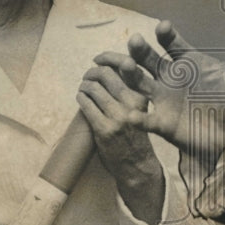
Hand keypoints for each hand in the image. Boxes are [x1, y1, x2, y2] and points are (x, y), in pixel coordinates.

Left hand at [77, 65, 164, 224]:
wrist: (138, 165)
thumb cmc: (137, 135)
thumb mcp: (140, 109)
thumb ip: (128, 92)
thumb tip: (108, 70)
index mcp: (143, 96)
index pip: (125, 67)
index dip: (108, 59)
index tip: (99, 60)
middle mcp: (132, 104)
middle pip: (106, 75)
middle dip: (92, 72)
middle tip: (88, 75)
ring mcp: (117, 116)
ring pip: (93, 88)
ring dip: (84, 85)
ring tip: (83, 87)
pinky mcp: (103, 128)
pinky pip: (86, 105)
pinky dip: (81, 97)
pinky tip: (81, 98)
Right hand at [93, 12, 224, 171]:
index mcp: (186, 62)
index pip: (172, 43)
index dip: (166, 34)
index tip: (164, 27)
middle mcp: (169, 77)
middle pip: (149, 59)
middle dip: (140, 50)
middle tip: (135, 40)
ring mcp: (163, 99)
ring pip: (140, 83)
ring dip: (130, 75)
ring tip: (125, 66)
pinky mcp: (162, 123)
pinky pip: (147, 119)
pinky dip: (138, 118)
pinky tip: (131, 116)